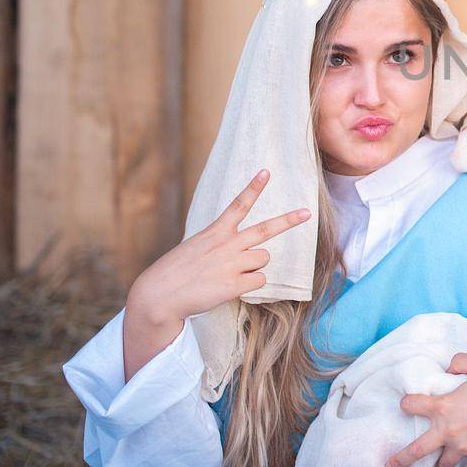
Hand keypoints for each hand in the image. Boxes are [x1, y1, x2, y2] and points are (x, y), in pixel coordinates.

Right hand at [122, 170, 308, 378]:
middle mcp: (227, 244)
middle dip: (288, 220)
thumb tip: (246, 253)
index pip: (238, 204)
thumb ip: (221, 245)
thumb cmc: (176, 272)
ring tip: (229, 273)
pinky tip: (230, 287)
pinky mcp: (234, 284)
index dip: (254, 187)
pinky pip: (259, 280)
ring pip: (263, 259)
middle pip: (265, 229)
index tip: (266, 172)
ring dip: (253, 266)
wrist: (159, 295)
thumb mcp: (196, 247)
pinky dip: (249, 285)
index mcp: (215, 232)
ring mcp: (232, 263)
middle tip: (307, 212)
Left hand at [385, 354, 466, 466]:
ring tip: (435, 465)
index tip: (406, 404)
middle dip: (400, 458)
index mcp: (445, 407)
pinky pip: (464, 460)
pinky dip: (463, 457)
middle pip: (416, 449)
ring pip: (441, 462)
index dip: (407, 403)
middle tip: (389, 465)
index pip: (413, 405)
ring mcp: (462, 447)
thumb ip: (461, 361)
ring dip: (437, 462)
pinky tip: (466, 454)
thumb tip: (449, 367)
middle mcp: (448, 431)